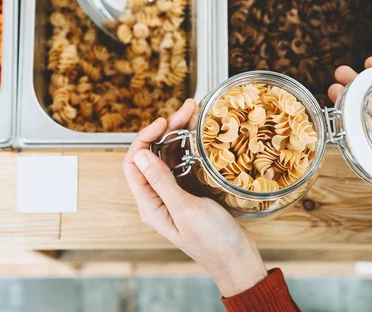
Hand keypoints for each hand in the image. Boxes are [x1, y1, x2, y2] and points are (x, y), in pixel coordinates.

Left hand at [122, 99, 267, 296]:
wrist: (238, 262)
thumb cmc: (213, 242)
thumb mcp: (186, 209)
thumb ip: (162, 181)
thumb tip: (140, 154)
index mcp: (150, 204)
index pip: (134, 164)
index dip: (144, 138)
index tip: (163, 122)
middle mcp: (158, 197)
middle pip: (154, 155)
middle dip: (167, 130)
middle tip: (187, 109)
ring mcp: (175, 194)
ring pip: (171, 156)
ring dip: (180, 135)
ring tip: (195, 114)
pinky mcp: (192, 192)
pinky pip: (186, 164)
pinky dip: (192, 147)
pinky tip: (202, 135)